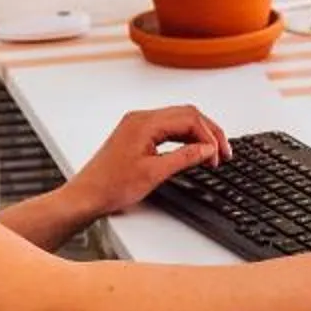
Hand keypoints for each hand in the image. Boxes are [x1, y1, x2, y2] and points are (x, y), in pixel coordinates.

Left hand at [68, 105, 231, 217]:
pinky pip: (167, 129)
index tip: (219, 154)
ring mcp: (137, 126)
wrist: (87, 196)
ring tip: (211, 154)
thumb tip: (207, 149)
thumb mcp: (155, 173)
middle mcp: (140, 119)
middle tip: (223, 151)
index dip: (209, 136)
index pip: (188, 119)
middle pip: (186, 115)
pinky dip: (184, 138)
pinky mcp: (136, 135)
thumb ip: (185, 157)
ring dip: (197, 135)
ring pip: (178, 121)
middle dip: (208, 132)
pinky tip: (193, 151)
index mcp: (144, 123)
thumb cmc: (111, 186)